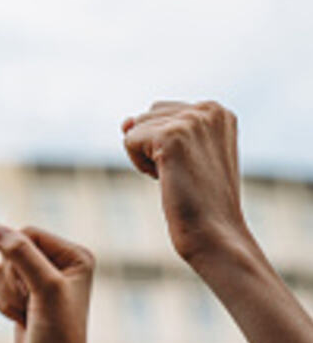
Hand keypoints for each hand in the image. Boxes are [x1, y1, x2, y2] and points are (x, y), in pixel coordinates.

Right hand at [0, 225, 94, 342]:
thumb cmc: (59, 335)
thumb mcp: (44, 288)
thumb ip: (21, 254)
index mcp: (75, 255)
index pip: (27, 233)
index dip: (20, 260)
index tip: (36, 290)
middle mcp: (60, 264)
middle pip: (11, 250)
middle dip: (13, 280)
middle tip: (33, 305)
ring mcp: (41, 280)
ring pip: (0, 269)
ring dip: (7, 295)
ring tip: (29, 314)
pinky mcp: (26, 295)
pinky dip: (3, 304)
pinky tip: (21, 320)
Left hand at [122, 100, 249, 265]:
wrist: (215, 233)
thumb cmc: (200, 199)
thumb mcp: (184, 153)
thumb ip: (159, 127)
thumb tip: (125, 121)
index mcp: (217, 110)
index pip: (161, 112)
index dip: (165, 145)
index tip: (191, 167)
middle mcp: (209, 109)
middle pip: (147, 116)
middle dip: (153, 147)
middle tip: (184, 174)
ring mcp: (192, 120)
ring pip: (135, 127)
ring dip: (146, 157)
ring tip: (178, 176)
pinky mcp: (172, 135)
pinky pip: (129, 140)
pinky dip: (140, 164)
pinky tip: (167, 179)